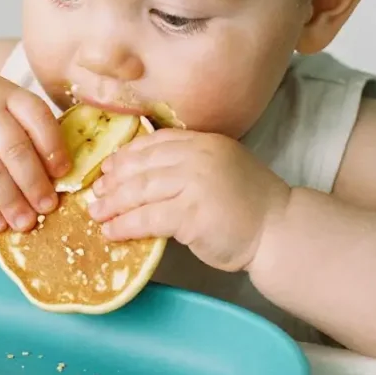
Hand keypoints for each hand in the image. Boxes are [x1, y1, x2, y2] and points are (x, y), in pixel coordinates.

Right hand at [0, 72, 70, 231]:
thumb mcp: (0, 104)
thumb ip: (26, 129)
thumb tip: (60, 175)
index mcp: (7, 93)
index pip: (37, 116)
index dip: (53, 146)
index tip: (63, 172)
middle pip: (13, 148)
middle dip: (33, 182)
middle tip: (48, 207)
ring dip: (10, 202)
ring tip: (25, 223)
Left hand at [86, 129, 290, 272]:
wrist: (280, 229)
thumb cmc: (250, 205)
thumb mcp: (221, 169)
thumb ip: (189, 165)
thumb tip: (143, 176)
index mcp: (204, 142)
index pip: (155, 143)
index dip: (127, 155)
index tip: (108, 168)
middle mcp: (198, 157)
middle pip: (142, 165)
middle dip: (114, 180)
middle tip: (95, 193)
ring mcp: (195, 184)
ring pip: (140, 190)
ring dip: (112, 204)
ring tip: (95, 214)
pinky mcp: (191, 214)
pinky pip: (147, 218)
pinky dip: (125, 225)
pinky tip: (111, 232)